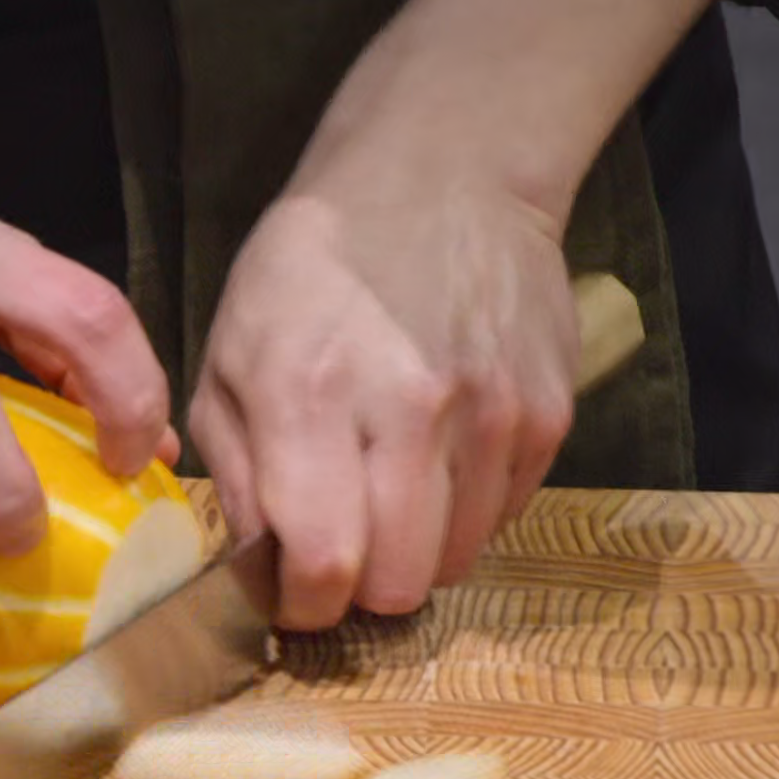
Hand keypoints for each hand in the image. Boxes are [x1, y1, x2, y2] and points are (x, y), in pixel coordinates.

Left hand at [188, 188, 579, 630]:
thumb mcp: (231, 353)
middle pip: (399, 585)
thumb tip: (261, 569)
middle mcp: (409, 409)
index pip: (324, 565)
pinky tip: (437, 457)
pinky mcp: (547, 414)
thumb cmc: (314, 269)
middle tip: (343, 552)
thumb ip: (237, 471)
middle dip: (360, 590)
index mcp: (310, 395)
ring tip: (389, 494)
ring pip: (455, 563)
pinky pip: (502, 519)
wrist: (442, 174)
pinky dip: (463, 513)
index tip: (293, 591)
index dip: (304, 604)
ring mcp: (490, 414)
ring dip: (415, 553)